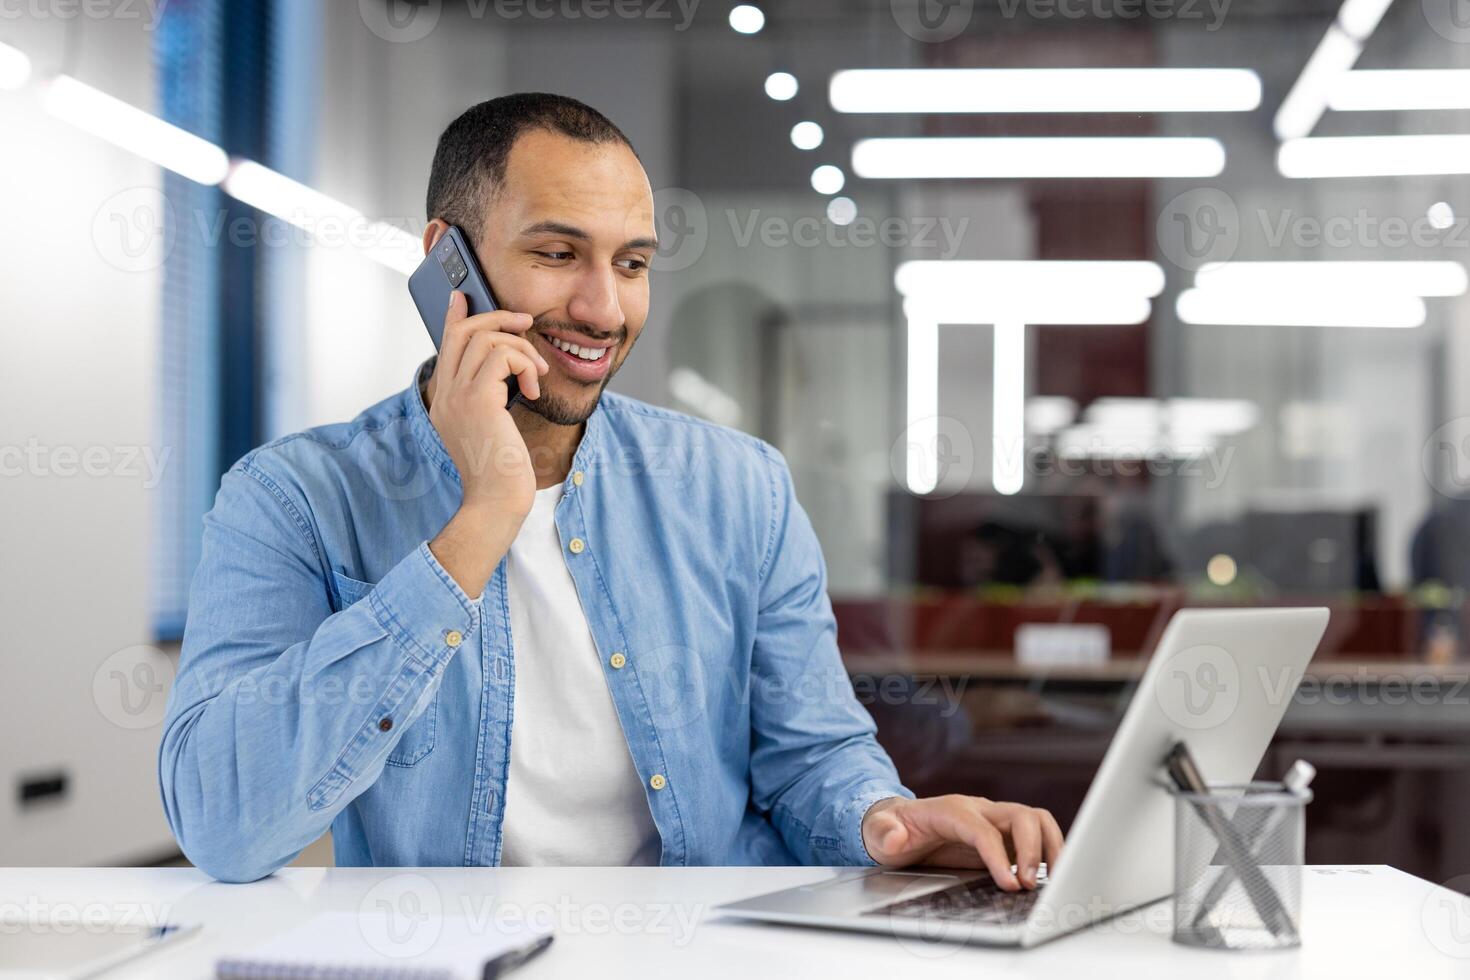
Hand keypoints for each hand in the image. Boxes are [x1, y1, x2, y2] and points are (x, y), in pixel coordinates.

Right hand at [427, 290, 547, 516]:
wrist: (497, 501)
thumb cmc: (501, 471)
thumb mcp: (492, 427)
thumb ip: (490, 396)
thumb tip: (507, 367)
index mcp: (445, 400)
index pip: (446, 345)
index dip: (455, 317)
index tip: (463, 296)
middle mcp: (445, 394)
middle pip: (463, 331)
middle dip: (497, 317)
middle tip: (525, 321)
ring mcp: (457, 396)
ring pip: (487, 339)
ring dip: (521, 348)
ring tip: (536, 374)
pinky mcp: (478, 399)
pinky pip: (504, 356)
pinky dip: (526, 365)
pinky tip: (533, 390)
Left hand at [861, 795, 1063, 890]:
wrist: (896, 826)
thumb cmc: (890, 830)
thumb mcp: (877, 832)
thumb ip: (883, 832)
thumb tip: (894, 837)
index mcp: (951, 810)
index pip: (984, 830)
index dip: (999, 856)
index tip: (1009, 883)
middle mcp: (978, 810)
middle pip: (1022, 815)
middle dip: (1032, 849)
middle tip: (1028, 884)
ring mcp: (993, 820)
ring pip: (1036, 820)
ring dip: (1050, 847)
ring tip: (1053, 879)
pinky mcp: (1003, 834)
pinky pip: (1035, 835)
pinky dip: (1047, 852)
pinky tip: (1047, 876)